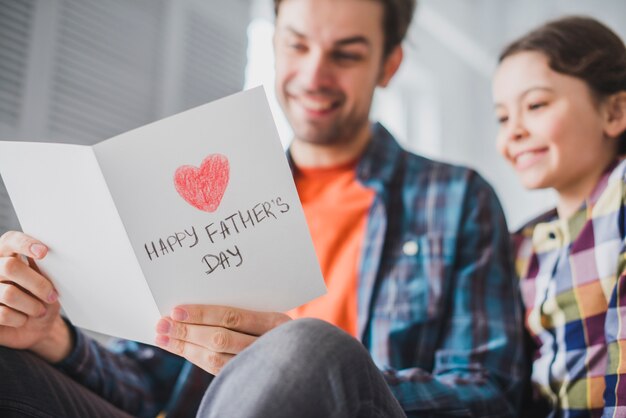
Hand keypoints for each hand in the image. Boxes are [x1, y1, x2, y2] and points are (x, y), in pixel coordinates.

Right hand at [0, 231, 70, 361]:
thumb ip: (44, 270)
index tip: (44, 252)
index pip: (11, 240)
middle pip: (10, 267)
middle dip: (37, 284)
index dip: (25, 244)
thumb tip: (49, 258)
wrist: (35, 328)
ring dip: (32, 306)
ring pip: (9, 293)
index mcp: (9, 255)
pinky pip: (2, 314)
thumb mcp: (48, 285)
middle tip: (52, 296)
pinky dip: (19, 319)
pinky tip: (23, 319)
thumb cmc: (42, 301)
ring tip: (40, 310)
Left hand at [155, 305, 290, 374]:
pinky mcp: (249, 378)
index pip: (232, 317)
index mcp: (276, 321)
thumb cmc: (282, 328)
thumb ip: (243, 311)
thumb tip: (198, 305)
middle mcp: (269, 344)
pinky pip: (217, 370)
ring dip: (185, 347)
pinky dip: (196, 358)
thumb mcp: (271, 315)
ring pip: (215, 359)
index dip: (202, 314)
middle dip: (187, 331)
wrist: (305, 359)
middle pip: (220, 339)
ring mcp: (259, 365)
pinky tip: (182, 349)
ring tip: (163, 337)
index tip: (176, 310)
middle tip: (162, 324)